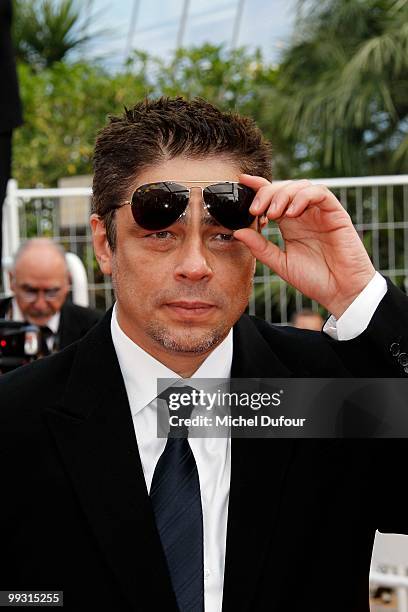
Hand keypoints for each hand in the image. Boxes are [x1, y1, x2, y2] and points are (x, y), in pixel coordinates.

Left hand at [234, 175, 375, 318]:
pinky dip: (303, 197)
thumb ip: (260, 248)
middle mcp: (303, 214)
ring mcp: (319, 212)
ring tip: (273, 214)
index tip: (242, 182)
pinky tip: (292, 213)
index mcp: (289, 223)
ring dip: (283, 195)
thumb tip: (237, 232)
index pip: (272, 197)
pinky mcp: (335, 213)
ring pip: (300, 186)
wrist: (341, 292)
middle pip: (283, 188)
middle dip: (267, 194)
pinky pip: (320, 193)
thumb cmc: (314, 279)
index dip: (258, 186)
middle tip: (256, 210)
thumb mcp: (281, 264)